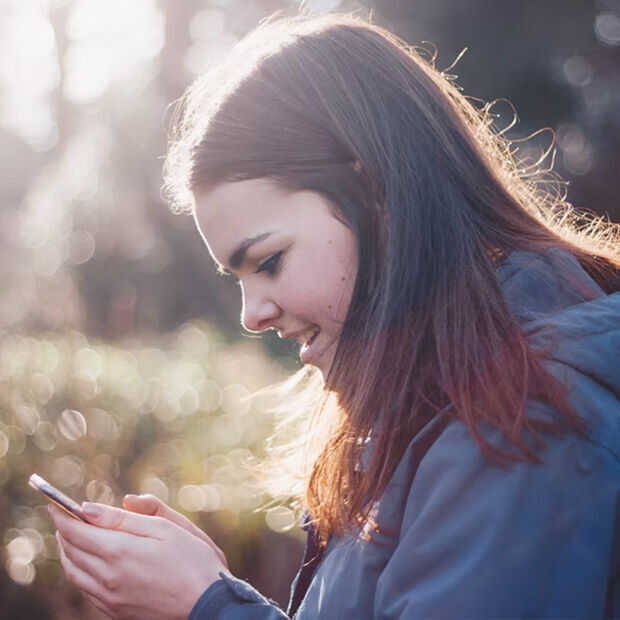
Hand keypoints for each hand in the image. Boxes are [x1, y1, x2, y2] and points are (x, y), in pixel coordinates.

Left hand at [49, 502, 230, 619]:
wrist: (208, 603)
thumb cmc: (193, 559)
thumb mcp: (164, 527)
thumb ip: (126, 517)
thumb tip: (89, 507)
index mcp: (120, 551)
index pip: (76, 530)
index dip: (61, 514)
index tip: (53, 501)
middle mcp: (107, 577)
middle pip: (70, 551)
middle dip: (64, 530)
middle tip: (64, 514)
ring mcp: (109, 598)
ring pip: (73, 572)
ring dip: (68, 551)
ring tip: (73, 535)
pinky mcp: (115, 612)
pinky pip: (85, 589)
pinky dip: (78, 570)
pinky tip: (88, 561)